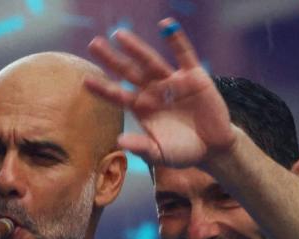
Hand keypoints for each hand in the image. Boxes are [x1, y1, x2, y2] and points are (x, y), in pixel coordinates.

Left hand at [85, 19, 234, 167]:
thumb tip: (119, 142)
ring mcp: (172, 81)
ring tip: (120, 35)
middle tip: (94, 45)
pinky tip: (166, 25)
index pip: (118, 95)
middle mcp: (153, 91)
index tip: (86, 80)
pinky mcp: (193, 75)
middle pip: (129, 72)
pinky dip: (176, 39)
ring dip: (136, 48)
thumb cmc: (182, 151)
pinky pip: (184, 54)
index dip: (103, 88)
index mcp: (141, 107)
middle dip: (112, 59)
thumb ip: (141, 147)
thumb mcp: (160, 153)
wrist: (212, 148)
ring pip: (150, 61)